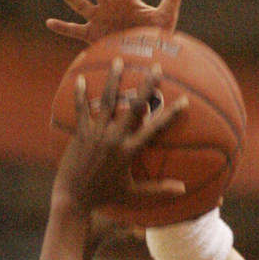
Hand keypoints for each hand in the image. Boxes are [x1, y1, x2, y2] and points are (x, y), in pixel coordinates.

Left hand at [54, 59, 187, 211]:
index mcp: (130, 151)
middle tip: (156, 68)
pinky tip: (80, 78)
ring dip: (114, 79)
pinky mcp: (80, 133)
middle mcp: (115, 138)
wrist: (74, 198)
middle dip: (146, 86)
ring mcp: (96, 134)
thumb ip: (158, 189)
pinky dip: (80, 93)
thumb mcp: (134, 193)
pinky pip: (81, 109)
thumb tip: (183, 189)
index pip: (155, 129)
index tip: (183, 101)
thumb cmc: (105, 196)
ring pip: (108, 101)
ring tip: (119, 61)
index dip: (171, 114)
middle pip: (134, 107)